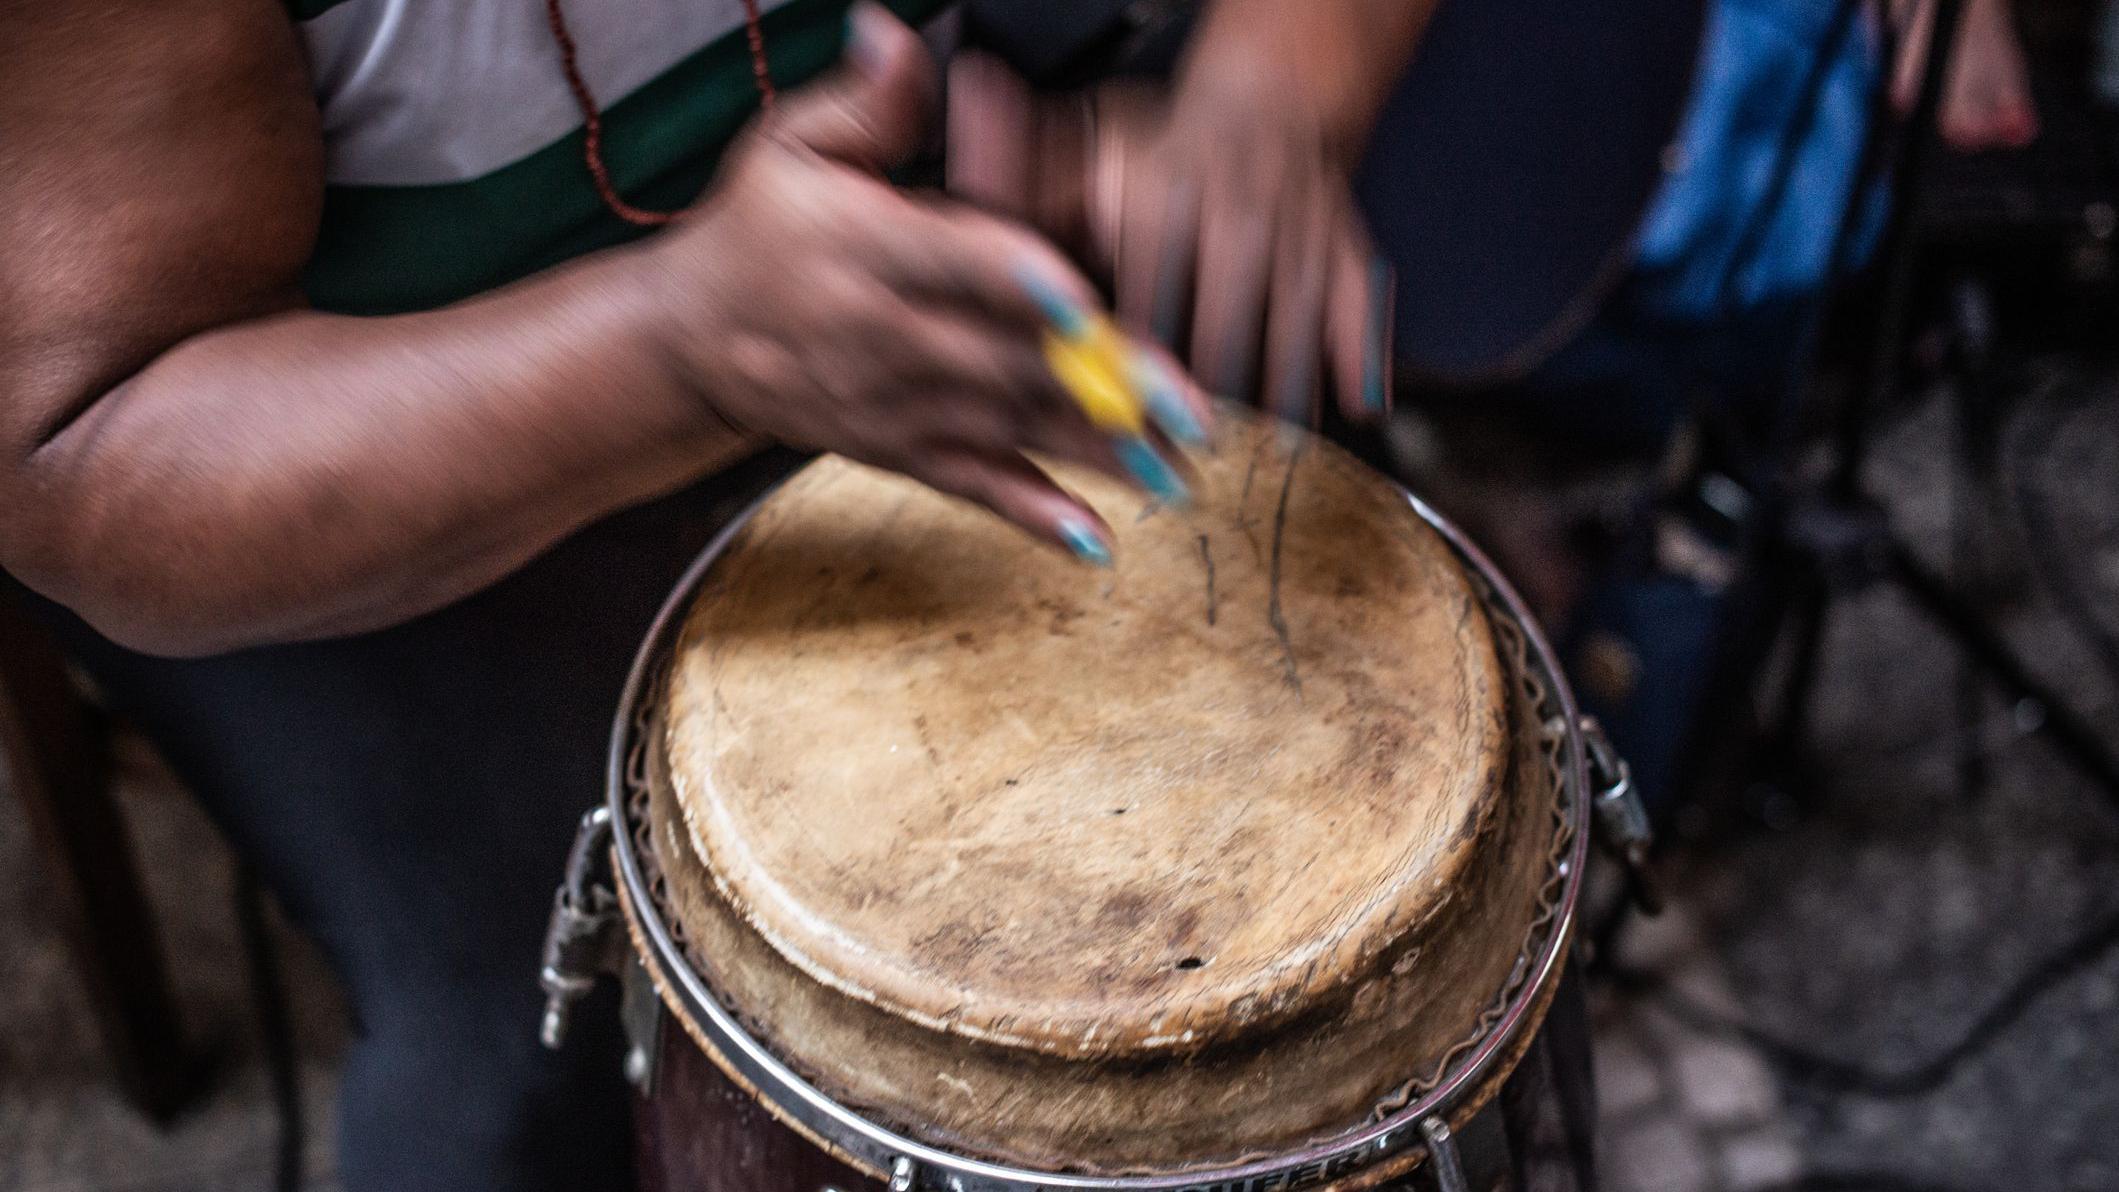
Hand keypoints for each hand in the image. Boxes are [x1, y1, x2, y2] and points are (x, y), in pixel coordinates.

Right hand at [645, 4, 1207, 560]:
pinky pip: (972, 486)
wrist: (690, 339)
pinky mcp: (898, 451)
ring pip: (1009, 429)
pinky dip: (1032, 514)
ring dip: (1097, 454)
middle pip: (1006, 360)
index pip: (953, 261)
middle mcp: (884, 335)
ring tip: (1180, 471)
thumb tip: (892, 34)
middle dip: (1103, 386)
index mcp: (866, 247)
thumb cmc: (757, 230)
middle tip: (1190, 406)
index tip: (1087, 306)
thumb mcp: (789, 146)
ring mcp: (894, 404)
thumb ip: (866, 101)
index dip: (1021, 284)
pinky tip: (1095, 541)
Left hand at [948, 55, 1392, 425]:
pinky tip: (1361, 409)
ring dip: (1283, 394)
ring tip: (1274, 459)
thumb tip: (978, 229)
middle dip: (1204, 394)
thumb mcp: (1085, 158)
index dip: (1128, 360)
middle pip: (1221, 318)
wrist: (1270, 99)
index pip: (1143, 289)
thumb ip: (1023, 194)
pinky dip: (1362, 354)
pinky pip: (1360, 303)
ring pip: (1292, 321)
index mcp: (1161, 198)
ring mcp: (1298, 235)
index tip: (1113, 421)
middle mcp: (1234, 215)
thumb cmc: (1159, 151)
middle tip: (1189, 465)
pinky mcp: (1347, 251)